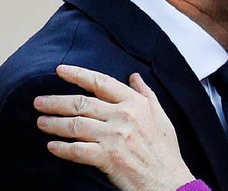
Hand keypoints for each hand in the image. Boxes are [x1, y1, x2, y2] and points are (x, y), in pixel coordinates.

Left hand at [33, 65, 194, 190]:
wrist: (167, 180)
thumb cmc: (165, 149)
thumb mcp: (161, 116)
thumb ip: (146, 94)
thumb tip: (134, 76)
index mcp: (136, 103)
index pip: (102, 82)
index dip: (79, 75)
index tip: (60, 70)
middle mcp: (124, 116)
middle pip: (82, 103)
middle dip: (56, 102)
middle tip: (39, 102)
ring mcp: (114, 136)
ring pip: (75, 125)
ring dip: (53, 123)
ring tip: (41, 122)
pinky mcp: (107, 157)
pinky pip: (76, 150)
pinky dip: (61, 148)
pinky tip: (52, 146)